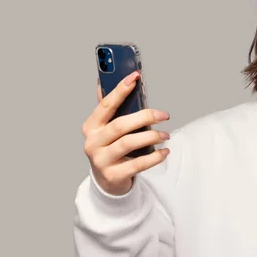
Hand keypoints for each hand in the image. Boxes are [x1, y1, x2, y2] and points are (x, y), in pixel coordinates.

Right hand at [81, 70, 170, 195]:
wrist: (106, 181)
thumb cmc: (110, 148)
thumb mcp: (106, 128)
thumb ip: (108, 108)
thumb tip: (103, 81)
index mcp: (91, 126)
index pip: (106, 105)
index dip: (120, 89)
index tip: (135, 76)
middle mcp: (93, 143)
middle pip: (120, 125)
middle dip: (145, 117)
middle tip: (163, 115)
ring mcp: (101, 160)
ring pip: (128, 143)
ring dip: (151, 137)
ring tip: (165, 135)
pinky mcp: (113, 176)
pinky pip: (137, 164)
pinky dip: (154, 157)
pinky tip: (165, 151)